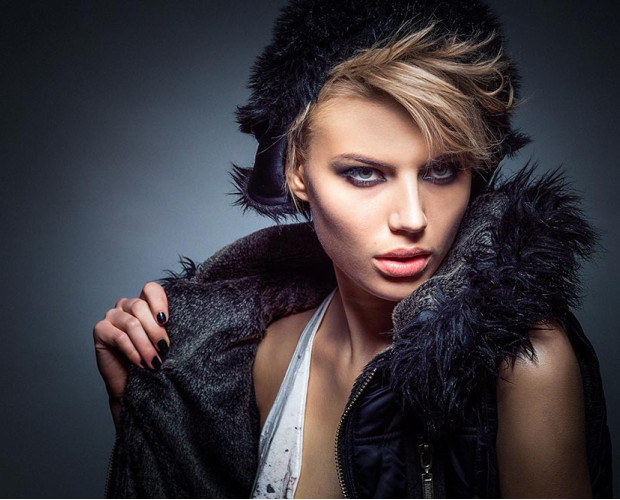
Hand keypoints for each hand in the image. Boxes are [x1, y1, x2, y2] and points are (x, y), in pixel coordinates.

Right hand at [93, 282, 168, 427]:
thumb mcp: (164, 340)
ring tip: (155, 361)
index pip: (150, 289)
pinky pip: (119, 337)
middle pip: (140, 307)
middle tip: (164, 349)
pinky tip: (141, 363)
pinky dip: (133, 351)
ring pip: (131, 323)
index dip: (159, 301)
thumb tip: (177, 322)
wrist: (134, 385)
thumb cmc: (152, 360)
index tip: (166, 320)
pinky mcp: (100, 330)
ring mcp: (111, 316)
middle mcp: (126, 306)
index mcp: (143, 303)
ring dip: (146, 345)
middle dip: (155, 331)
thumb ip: (166, 327)